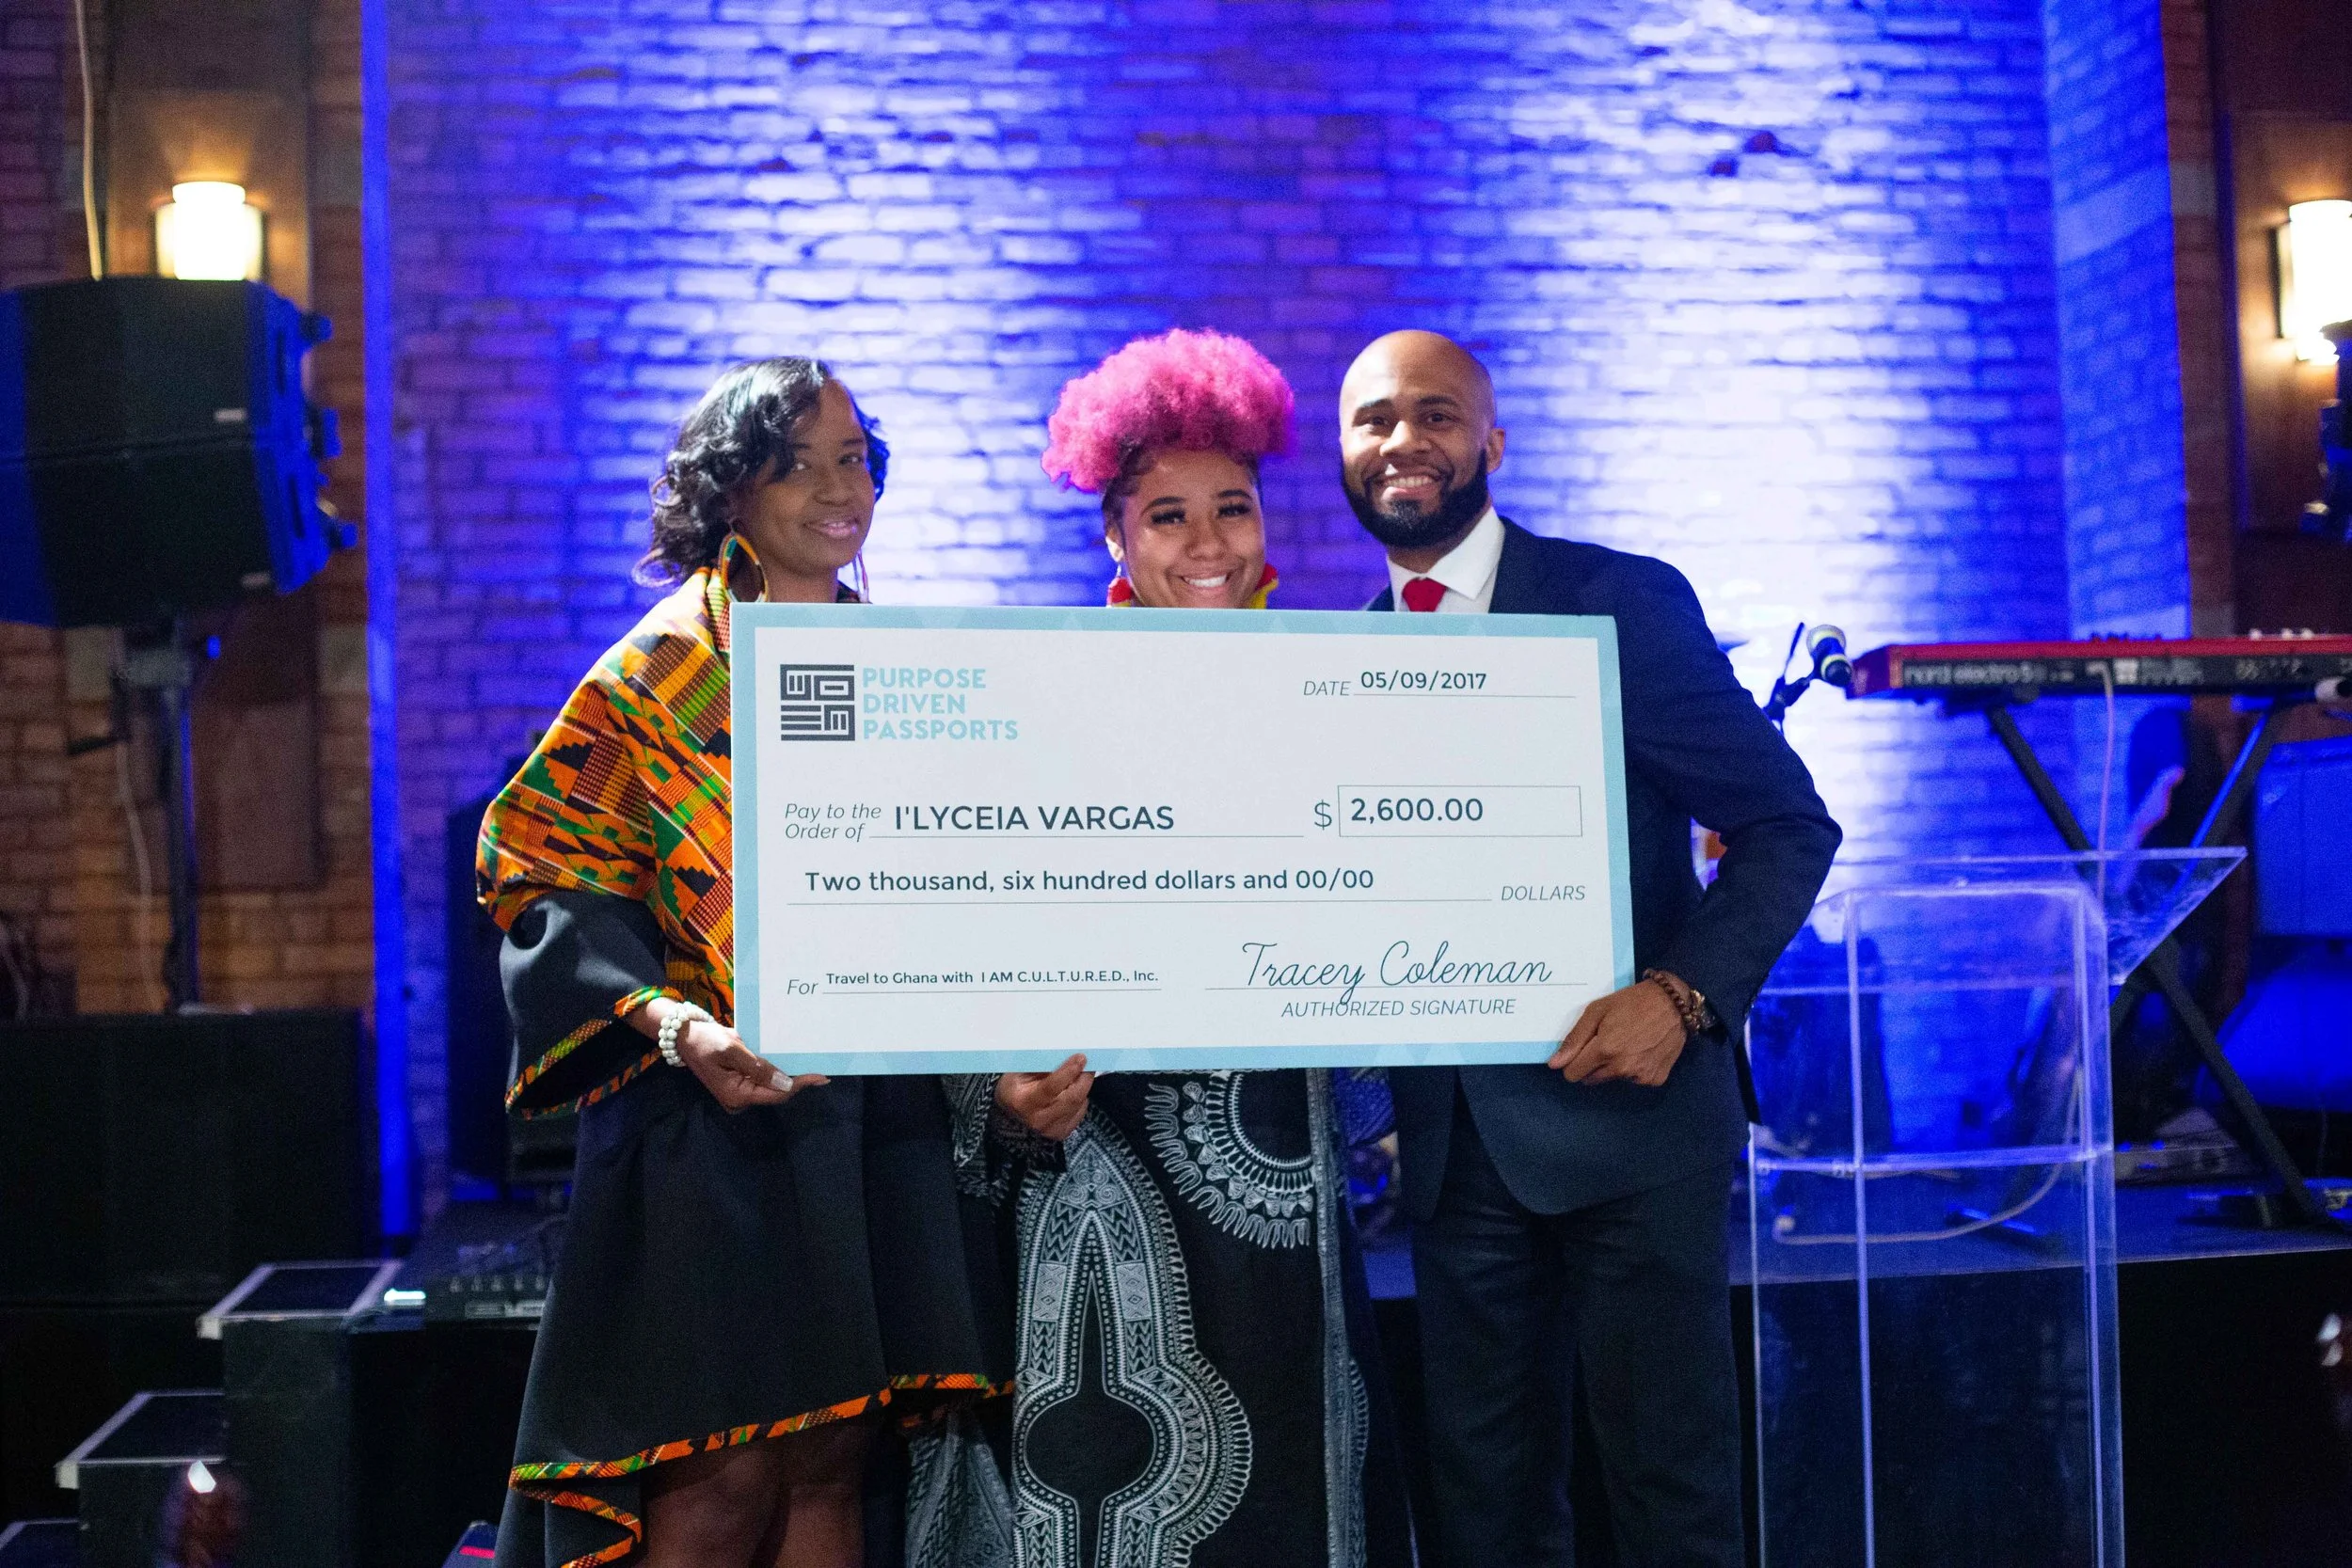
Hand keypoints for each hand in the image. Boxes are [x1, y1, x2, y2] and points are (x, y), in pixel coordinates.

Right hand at [675, 1018, 823, 1111]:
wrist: (683, 1035)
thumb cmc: (706, 1040)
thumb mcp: (732, 1050)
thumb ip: (758, 1067)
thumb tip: (785, 1083)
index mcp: (737, 1094)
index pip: (777, 1094)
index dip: (800, 1085)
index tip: (820, 1077)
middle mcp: (739, 1099)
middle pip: (775, 1092)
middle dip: (795, 1080)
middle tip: (818, 1068)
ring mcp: (738, 1092)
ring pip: (770, 1086)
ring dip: (786, 1075)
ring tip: (807, 1063)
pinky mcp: (737, 1083)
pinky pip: (761, 1079)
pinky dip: (774, 1071)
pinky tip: (787, 1060)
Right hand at [995, 1055, 1093, 1140]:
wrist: (1010, 1115)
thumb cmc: (1014, 1088)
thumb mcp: (1018, 1073)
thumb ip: (1040, 1064)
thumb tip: (1065, 1053)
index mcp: (1023, 1102)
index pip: (1051, 1087)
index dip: (1068, 1071)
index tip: (1081, 1057)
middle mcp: (1037, 1119)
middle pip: (1071, 1097)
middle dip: (1084, 1078)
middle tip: (1088, 1063)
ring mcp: (1050, 1129)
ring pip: (1079, 1104)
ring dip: (1083, 1086)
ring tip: (1081, 1074)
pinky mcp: (1061, 1133)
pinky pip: (1080, 1112)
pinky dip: (1081, 1099)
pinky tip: (1072, 1091)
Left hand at [1548, 980, 1687, 1087]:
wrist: (1673, 1003)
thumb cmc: (1631, 1002)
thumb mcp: (1597, 1011)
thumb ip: (1574, 1039)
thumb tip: (1555, 1064)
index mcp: (1604, 1051)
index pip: (1573, 1074)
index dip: (1573, 1062)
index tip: (1581, 1051)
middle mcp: (1622, 1068)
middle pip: (1591, 1079)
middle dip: (1592, 1064)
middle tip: (1606, 1042)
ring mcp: (1640, 1076)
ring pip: (1612, 1080)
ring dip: (1613, 1067)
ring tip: (1627, 1043)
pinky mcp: (1655, 1079)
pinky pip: (1633, 1080)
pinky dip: (1634, 1069)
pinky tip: (1642, 1050)